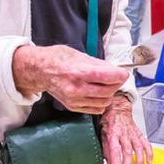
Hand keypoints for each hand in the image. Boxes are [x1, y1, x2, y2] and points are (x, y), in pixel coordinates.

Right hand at [12, 45, 128, 113]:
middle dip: (116, 84)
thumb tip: (115, 71)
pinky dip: (101, 102)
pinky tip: (97, 93)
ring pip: (104, 102)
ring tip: (105, 85)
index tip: (123, 73)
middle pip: (109, 91)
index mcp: (79, 72)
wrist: (40, 70)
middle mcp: (76, 89)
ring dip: (109, 94)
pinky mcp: (73, 107)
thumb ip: (99, 65)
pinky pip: (96, 109)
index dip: (120, 75)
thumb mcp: (79, 55)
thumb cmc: (58, 59)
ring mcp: (74, 100)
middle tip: (116, 77)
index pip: (109, 77)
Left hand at [100, 95, 152, 163]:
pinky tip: (149, 161)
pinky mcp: (139, 134)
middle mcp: (124, 135)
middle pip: (127, 152)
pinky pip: (146, 143)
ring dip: (139, 161)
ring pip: (138, 149)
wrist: (118, 107)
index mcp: (113, 134)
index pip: (115, 151)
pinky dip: (149, 153)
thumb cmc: (109, 119)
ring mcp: (133, 134)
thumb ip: (105, 148)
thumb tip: (108, 162)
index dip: (116, 163)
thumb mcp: (102, 132)